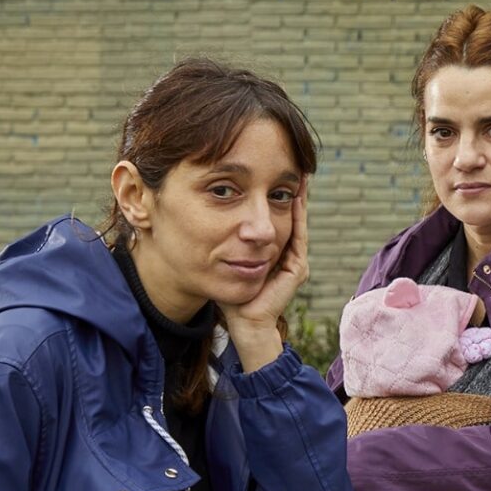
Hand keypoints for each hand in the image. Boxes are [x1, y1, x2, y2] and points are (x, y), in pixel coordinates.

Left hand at [223, 182, 310, 369]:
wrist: (243, 323)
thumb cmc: (229, 296)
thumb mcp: (221, 261)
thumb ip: (218, 242)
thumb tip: (192, 216)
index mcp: (270, 253)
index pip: (274, 218)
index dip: (273, 197)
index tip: (268, 174)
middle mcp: (286, 255)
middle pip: (289, 216)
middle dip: (289, 192)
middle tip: (292, 167)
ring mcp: (294, 262)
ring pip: (297, 223)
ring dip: (299, 199)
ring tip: (299, 176)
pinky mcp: (295, 269)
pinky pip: (298, 237)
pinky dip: (298, 216)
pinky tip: (295, 198)